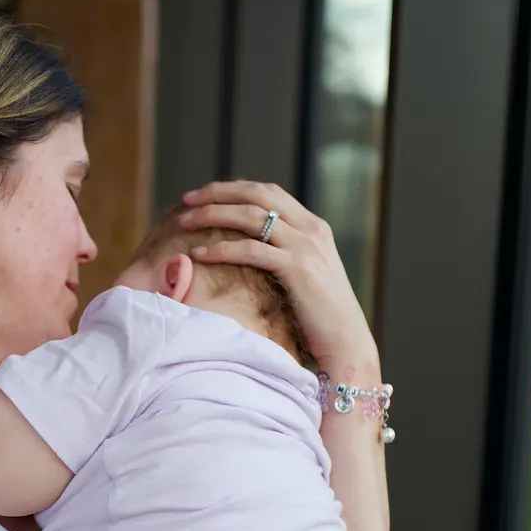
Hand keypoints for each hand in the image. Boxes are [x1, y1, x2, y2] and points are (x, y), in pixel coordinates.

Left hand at [177, 180, 377, 378]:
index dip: (233, 189)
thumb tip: (250, 247)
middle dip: (218, 192)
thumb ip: (285, 253)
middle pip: (257, 195)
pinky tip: (198, 253)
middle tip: (187, 199)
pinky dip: (221, 248)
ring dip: (213, 215)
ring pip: (251, 216)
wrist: (346, 342)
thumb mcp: (306, 274)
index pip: (268, 191)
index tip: (204, 195)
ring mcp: (306, 247)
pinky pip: (251, 250)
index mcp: (313, 225)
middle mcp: (311, 229)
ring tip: (184, 221)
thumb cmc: (319, 317)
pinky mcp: (298, 268)